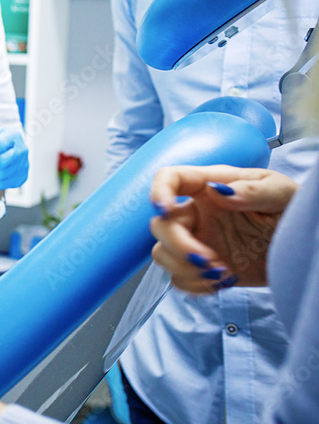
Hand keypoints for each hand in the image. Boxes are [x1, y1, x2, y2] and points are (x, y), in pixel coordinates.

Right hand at [148, 165, 297, 292]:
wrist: (305, 249)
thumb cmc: (293, 212)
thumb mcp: (282, 193)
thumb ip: (253, 190)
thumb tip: (218, 192)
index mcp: (210, 187)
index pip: (170, 178)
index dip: (159, 190)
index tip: (164, 209)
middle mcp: (198, 213)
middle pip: (160, 225)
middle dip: (178, 245)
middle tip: (209, 260)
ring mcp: (199, 241)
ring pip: (162, 253)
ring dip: (184, 268)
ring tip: (221, 273)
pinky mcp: (204, 268)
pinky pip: (178, 278)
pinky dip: (194, 284)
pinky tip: (222, 281)